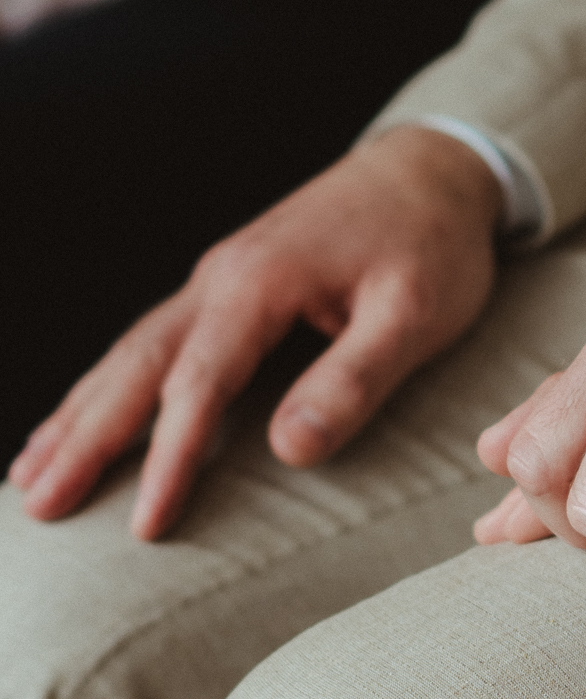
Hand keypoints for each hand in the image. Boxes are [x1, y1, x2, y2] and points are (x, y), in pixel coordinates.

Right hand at [9, 127, 501, 537]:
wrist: (431, 169)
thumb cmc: (433, 243)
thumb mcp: (415, 313)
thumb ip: (355, 377)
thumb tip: (289, 450)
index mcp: (261, 283)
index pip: (199, 385)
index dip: (169, 459)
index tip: (145, 529)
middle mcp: (220, 277)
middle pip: (135, 367)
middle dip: (83, 439)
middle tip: (36, 508)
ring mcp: (217, 279)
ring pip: (130, 352)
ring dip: (80, 414)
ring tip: (31, 476)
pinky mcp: (227, 286)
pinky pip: (151, 341)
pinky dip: (108, 385)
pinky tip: (86, 416)